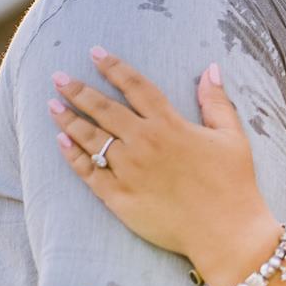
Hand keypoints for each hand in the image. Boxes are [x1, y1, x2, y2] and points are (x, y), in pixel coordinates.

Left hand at [52, 49, 274, 271]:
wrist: (225, 231)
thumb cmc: (234, 184)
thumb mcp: (233, 137)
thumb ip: (217, 102)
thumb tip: (210, 68)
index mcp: (170, 125)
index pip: (136, 87)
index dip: (114, 67)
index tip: (95, 53)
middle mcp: (144, 143)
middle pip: (103, 109)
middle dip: (78, 90)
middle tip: (58, 77)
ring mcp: (128, 170)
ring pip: (90, 138)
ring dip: (68, 119)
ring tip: (52, 105)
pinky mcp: (119, 197)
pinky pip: (88, 172)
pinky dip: (73, 156)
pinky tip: (61, 142)